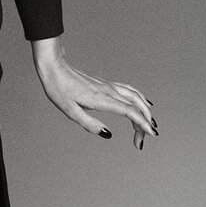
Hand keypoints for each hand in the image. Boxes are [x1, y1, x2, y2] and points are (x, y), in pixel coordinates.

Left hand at [31, 37, 155, 148]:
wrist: (54, 68)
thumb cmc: (59, 89)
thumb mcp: (70, 111)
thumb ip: (89, 124)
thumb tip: (108, 134)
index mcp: (101, 99)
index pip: (129, 111)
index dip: (142, 123)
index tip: (151, 134)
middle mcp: (108, 91)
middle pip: (136, 105)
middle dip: (145, 122)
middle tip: (145, 139)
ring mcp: (108, 86)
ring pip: (135, 96)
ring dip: (145, 111)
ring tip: (148, 125)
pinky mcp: (105, 84)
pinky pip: (129, 90)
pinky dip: (140, 99)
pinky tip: (143, 104)